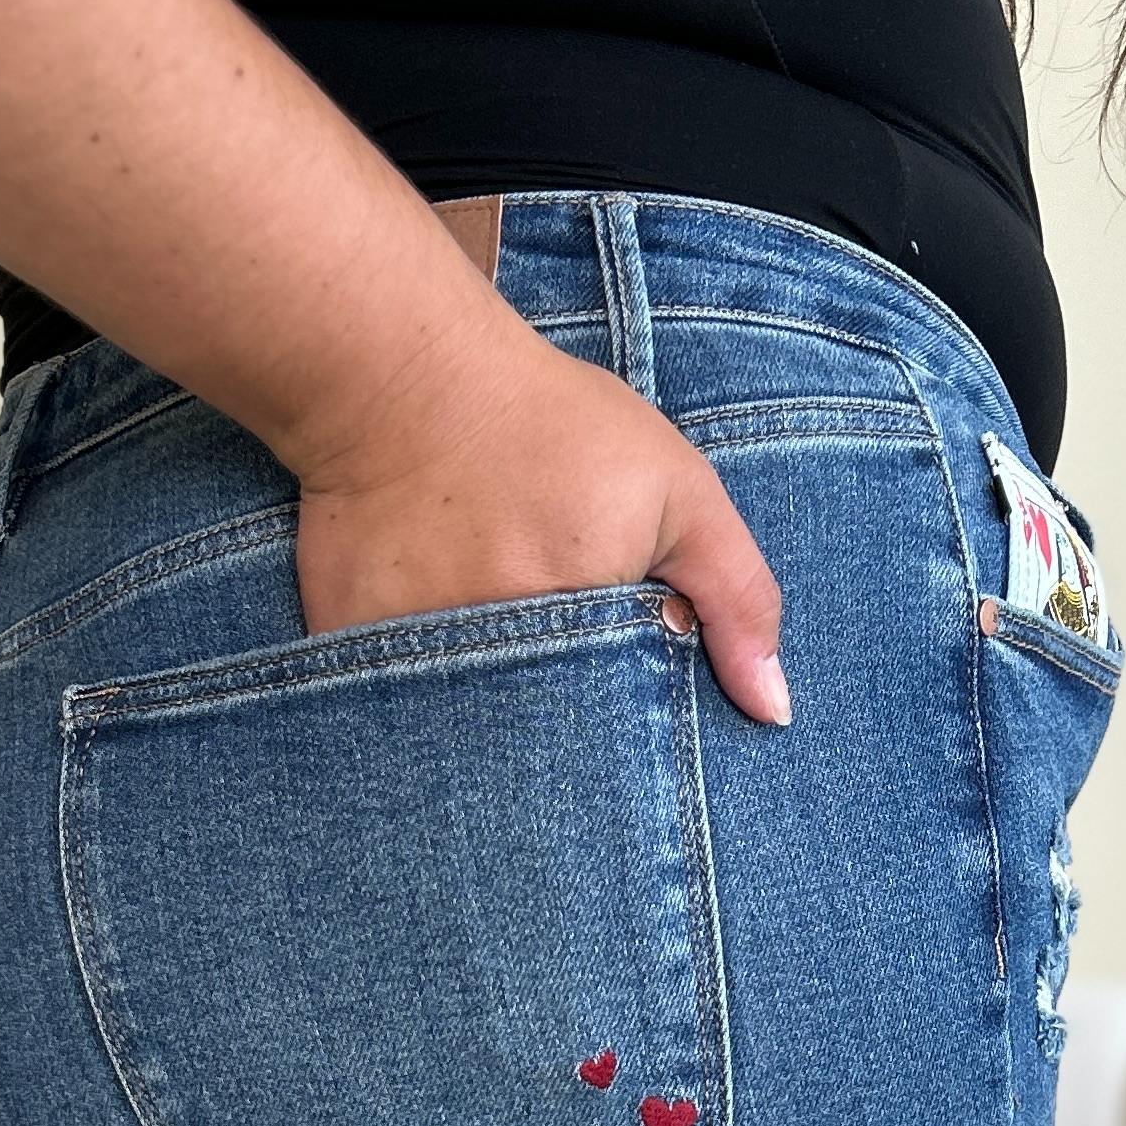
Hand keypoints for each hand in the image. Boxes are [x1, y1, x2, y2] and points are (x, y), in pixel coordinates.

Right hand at [290, 309, 790, 726]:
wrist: (399, 380)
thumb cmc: (550, 426)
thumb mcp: (675, 490)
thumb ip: (739, 596)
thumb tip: (773, 713)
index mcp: (591, 614)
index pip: (633, 722)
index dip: (634, 697)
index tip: (610, 642)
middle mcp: (505, 647)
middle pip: (555, 745)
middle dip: (563, 713)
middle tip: (538, 614)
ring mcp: (421, 656)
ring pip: (476, 736)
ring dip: (491, 710)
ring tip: (483, 618)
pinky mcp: (352, 651)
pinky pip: (393, 712)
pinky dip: (416, 696)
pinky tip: (424, 628)